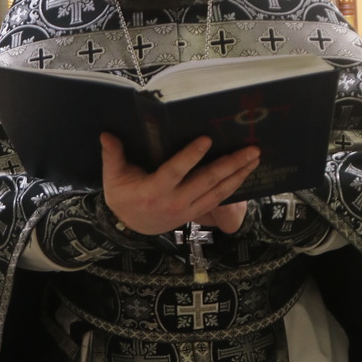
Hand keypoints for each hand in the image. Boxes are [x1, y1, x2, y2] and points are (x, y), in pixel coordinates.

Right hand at [101, 133, 258, 234]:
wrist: (129, 227)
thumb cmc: (122, 197)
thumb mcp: (112, 177)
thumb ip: (112, 155)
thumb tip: (106, 133)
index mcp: (154, 190)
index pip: (175, 171)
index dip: (191, 156)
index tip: (208, 140)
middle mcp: (174, 201)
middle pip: (206, 182)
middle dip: (230, 165)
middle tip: (250, 149)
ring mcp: (187, 209)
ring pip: (218, 192)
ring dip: (238, 175)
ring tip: (254, 158)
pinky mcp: (195, 213)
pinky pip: (218, 200)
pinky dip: (234, 187)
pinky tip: (246, 174)